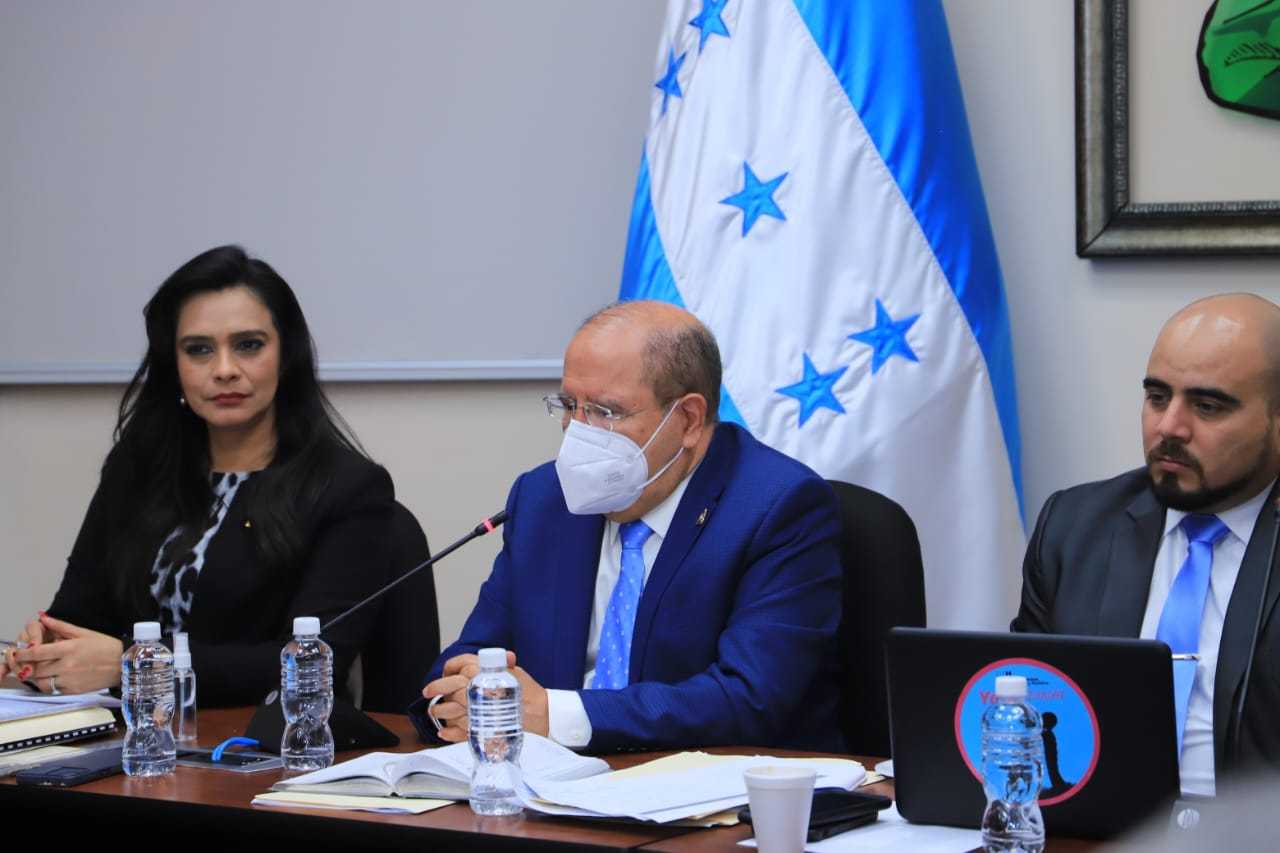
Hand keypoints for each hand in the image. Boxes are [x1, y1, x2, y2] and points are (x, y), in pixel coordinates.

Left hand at [9, 614, 122, 693]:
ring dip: (38, 677)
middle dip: (28, 666)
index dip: (24, 653)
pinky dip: (50, 684)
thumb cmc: (106, 646)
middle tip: (28, 662)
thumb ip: (61, 626)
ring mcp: (70, 680)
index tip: (19, 652)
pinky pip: (53, 690)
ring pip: (42, 682)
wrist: (123, 664)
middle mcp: (67, 665)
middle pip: (36, 669)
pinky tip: (54, 677)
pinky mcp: (73, 690)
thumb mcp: (84, 633)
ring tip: (41, 671)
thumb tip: (44, 618)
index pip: (37, 652)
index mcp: (69, 649)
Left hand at [422, 651, 549, 740]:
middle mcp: (473, 690)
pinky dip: (447, 733)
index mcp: (481, 672)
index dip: (449, 668)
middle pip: (447, 687)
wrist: (540, 716)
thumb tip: (499, 657)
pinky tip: (443, 732)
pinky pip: (455, 732)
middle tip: (427, 692)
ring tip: (435, 712)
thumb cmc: (528, 693)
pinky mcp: (475, 730)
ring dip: (438, 711)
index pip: (457, 664)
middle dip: (434, 688)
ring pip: (447, 710)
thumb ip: (502, 664)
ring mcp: (471, 712)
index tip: (445, 672)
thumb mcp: (515, 672)